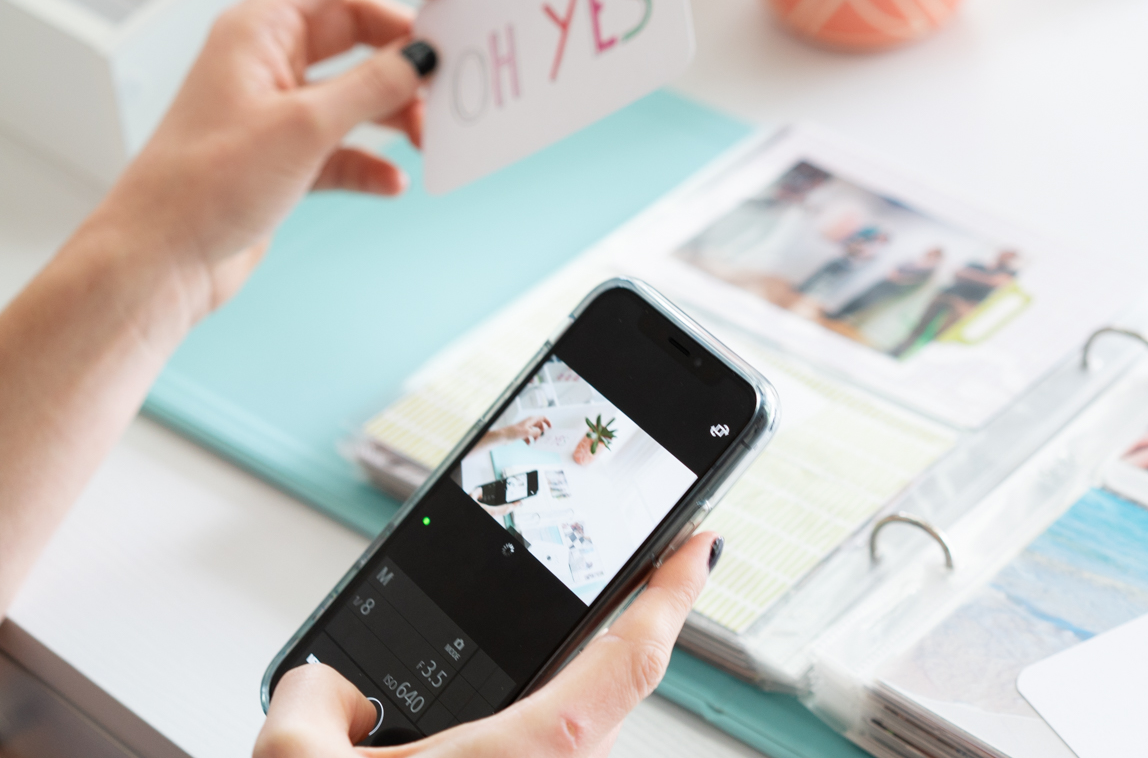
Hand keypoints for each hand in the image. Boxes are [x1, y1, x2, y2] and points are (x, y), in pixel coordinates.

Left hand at [96, 0, 457, 319]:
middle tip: (447, 77)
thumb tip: (423, 56)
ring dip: (397, 111)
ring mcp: (277, 108)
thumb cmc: (204, 184)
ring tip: (427, 136)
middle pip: (359, 30)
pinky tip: (392, 181)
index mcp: (261, 28)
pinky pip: (345, 144)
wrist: (160, 260)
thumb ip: (374, 86)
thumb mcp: (305, 125)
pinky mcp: (284, 156)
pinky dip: (373, 159)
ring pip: (357, 89)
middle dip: (406, 54)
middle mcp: (268, 60)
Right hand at [256, 532, 720, 756]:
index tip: (698, 548)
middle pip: (583, 709)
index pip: (635, 654)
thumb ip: (311, 703)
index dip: (673, 591)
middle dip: (550, 680)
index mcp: (540, 753)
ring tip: (430, 743)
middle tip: (519, 656)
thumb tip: (325, 691)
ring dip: (509, 742)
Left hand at [492, 417, 553, 444]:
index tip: (550, 428)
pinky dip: (530, 440)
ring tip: (535, 441)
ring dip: (536, 436)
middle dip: (542, 431)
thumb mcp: (528, 432)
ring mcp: (525, 428)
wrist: (503, 436)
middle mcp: (529, 423)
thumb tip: (541, 433)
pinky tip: (529, 444)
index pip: (542, 418)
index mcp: (531, 420)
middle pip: (539, 425)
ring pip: (534, 432)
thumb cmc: (514, 432)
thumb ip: (536, 432)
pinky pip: (529, 437)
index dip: (548, 422)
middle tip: (542, 437)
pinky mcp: (521, 434)